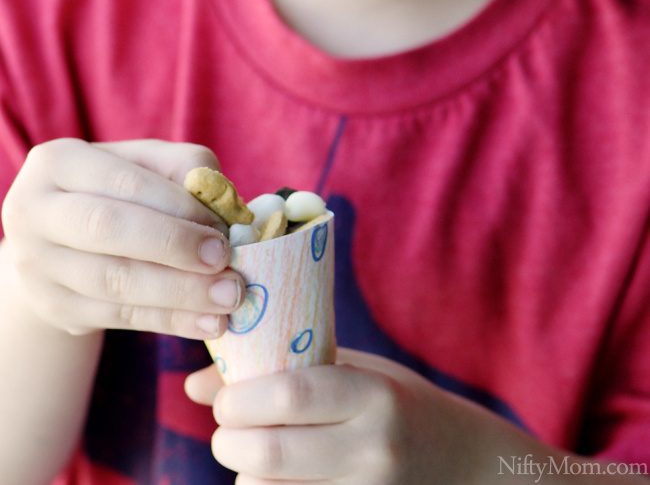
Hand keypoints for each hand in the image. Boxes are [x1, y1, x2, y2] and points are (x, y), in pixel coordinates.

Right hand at [1, 138, 244, 337]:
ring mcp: (38, 265)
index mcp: (57, 163)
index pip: (125, 183)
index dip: (177, 206)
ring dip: (180, 293)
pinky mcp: (54, 308)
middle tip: (226, 261)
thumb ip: (185, 169)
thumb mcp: (145, 165)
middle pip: (108, 230)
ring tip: (229, 297)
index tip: (223, 228)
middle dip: (174, 246)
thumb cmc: (118, 192)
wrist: (61, 241)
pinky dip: (171, 320)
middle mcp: (35, 212)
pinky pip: (119, 316)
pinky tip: (209, 321)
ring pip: (115, 281)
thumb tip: (225, 203)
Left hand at [185, 348, 496, 484]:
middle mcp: (372, 450)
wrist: (464, 464)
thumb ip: (283, 369)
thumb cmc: (400, 404)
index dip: (241, 398)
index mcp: (372, 395)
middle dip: (228, 442)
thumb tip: (196, 382)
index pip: (290, 396)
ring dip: (244, 477)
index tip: (225, 398)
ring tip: (255, 454)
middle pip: (270, 455)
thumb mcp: (355, 371)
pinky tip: (278, 480)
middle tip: (226, 429)